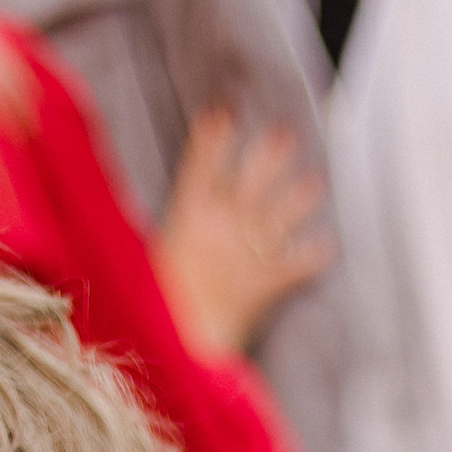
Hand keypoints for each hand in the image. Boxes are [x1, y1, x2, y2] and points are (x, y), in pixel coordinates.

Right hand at [156, 107, 332, 361]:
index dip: (213, 138)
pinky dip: (312, 257)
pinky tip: (329, 246)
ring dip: (299, 199)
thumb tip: (122, 212)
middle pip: (251, 182)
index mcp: (189, 215)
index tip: (225, 111)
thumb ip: (153, 232)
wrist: (180, 340)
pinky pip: (294, 266)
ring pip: (279, 217)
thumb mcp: (143, 257)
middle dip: (270, 157)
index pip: (202, 165)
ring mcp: (246, 253)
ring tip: (317, 181)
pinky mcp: (264, 284)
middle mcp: (222, 226)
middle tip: (287, 134)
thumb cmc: (154, 302)